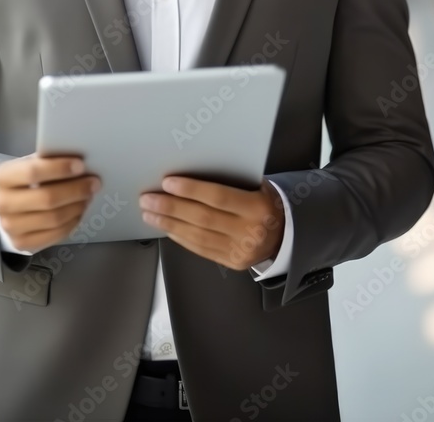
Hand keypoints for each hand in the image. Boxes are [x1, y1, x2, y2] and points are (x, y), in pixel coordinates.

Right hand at [0, 154, 100, 252]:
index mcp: (3, 177)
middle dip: (75, 190)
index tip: (80, 165)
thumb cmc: (25, 180)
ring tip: (88, 196)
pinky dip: (72, 222)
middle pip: (46, 198)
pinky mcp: (22, 243)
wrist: (8, 206)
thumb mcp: (30, 163)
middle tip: (93, 183)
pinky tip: (79, 210)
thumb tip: (79, 163)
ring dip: (77, 206)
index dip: (59, 169)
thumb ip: (48, 161)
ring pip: (53, 218)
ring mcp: (10, 227)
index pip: (32, 172)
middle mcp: (2, 203)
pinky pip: (55, 234)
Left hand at [138, 176, 284, 271]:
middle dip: (171, 207)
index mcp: (257, 207)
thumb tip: (190, 170)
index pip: (218, 197)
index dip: (191, 190)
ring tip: (149, 212)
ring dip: (169, 223)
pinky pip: (201, 249)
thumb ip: (229, 181)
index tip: (167, 182)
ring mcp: (240, 251)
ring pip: (198, 236)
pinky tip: (166, 227)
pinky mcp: (232, 263)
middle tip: (147, 198)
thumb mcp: (256, 185)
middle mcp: (249, 231)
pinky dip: (180, 237)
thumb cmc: (264, 201)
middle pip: (202, 218)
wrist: (285, 233)